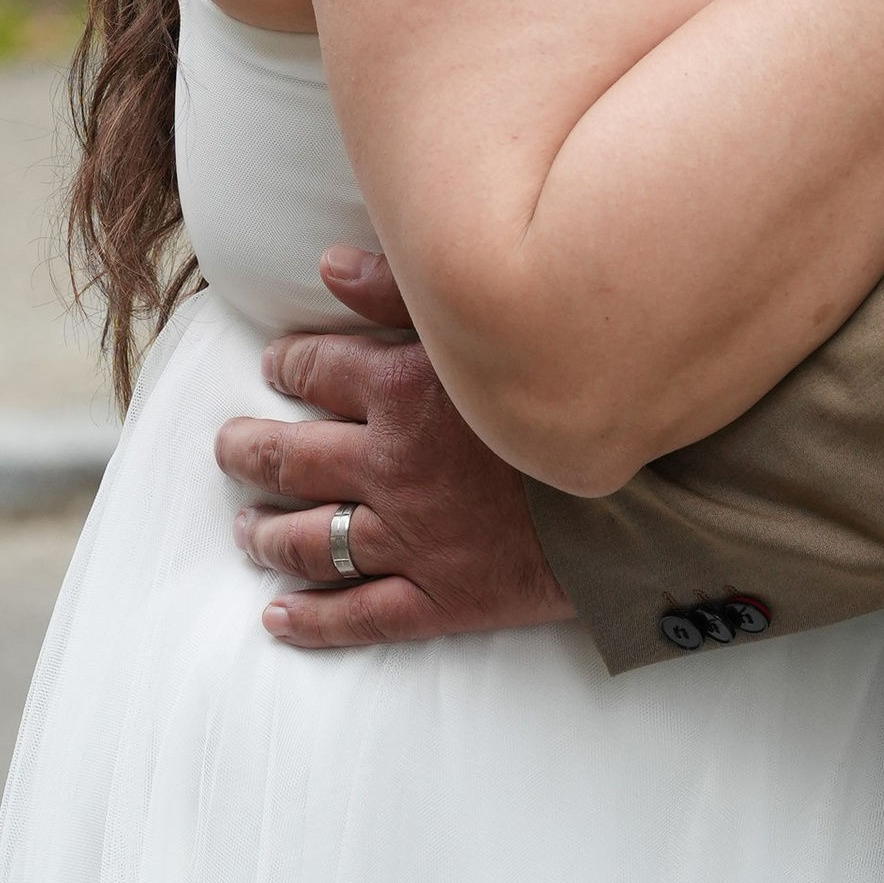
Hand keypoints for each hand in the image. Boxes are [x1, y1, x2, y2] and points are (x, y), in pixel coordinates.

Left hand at [214, 249, 577, 647]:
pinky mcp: (440, 597)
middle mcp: (392, 467)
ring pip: (310, 539)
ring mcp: (412, 538)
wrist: (652, 491)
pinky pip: (358, 614)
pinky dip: (311, 618)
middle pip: (290, 460)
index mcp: (405, 391)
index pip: (316, 372)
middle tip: (231, 448)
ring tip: (247, 529)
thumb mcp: (495, 325)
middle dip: (248, 452)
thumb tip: (329, 264)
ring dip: (266, 533)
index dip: (289, 367)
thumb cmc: (579, 392)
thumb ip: (406, 291)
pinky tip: (279, 617)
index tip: (277, 367)